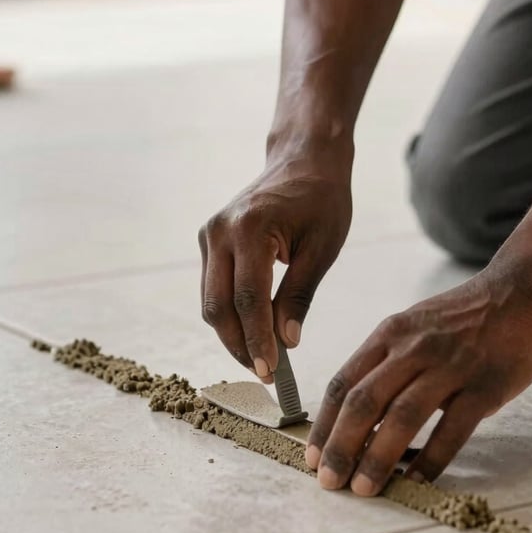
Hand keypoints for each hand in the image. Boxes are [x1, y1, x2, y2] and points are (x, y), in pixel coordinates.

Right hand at [199, 144, 351, 379]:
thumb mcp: (322, 248)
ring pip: (211, 301)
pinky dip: (230, 313)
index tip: (271, 371)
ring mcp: (209, 234)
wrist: (303, 159)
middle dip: (240, 345)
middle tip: (266, 373)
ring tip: (262, 358)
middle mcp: (220, 231)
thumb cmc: (321, 199)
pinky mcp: (209, 240)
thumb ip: (299, 295)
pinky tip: (253, 331)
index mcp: (250, 228)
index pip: (248, 299)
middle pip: (219, 306)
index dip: (258, 340)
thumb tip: (287, 341)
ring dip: (233, 333)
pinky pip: (213, 287)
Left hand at [305, 268, 531, 493]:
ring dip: (377, 458)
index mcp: (389, 334)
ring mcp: (450, 366)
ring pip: (402, 417)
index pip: (342, 383)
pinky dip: (431, 460)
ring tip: (364, 490)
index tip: (310, 456)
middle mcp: (412, 348)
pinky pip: (451, 430)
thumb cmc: (465, 315)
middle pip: (364, 402)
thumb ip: (388, 363)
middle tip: (329, 481)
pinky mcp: (485, 386)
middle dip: (341, 446)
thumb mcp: (414, 325)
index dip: (323, 424)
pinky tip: (417, 482)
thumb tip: (360, 417)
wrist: (523, 289)